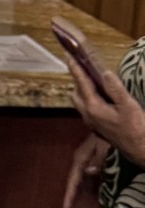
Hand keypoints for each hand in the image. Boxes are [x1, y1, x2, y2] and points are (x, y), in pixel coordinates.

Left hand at [57, 48, 144, 168]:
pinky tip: (100, 94)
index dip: (76, 69)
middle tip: (81, 65)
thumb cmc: (137, 129)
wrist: (141, 150)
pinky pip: (87, 108)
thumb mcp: (129, 106)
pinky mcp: (98, 126)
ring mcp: (92, 122)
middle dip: (77, 79)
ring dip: (82, 89)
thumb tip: (105, 73)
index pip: (82, 84)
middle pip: (76, 93)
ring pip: (80, 101)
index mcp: (94, 108)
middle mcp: (89, 115)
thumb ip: (116, 89)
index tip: (69, 57)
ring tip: (90, 77)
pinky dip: (88, 97)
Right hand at [63, 132, 109, 207]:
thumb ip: (97, 159)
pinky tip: (92, 205)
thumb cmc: (107, 134)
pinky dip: (92, 195)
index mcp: (81, 159)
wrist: (115, 124)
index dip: (70, 195)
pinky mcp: (100, 167)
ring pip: (85, 187)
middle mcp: (84, 164)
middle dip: (74, 203)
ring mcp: (91, 166)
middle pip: (78, 187)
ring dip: (82, 201)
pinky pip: (94, 184)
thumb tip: (88, 171)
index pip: (73, 180)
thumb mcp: (103, 145)